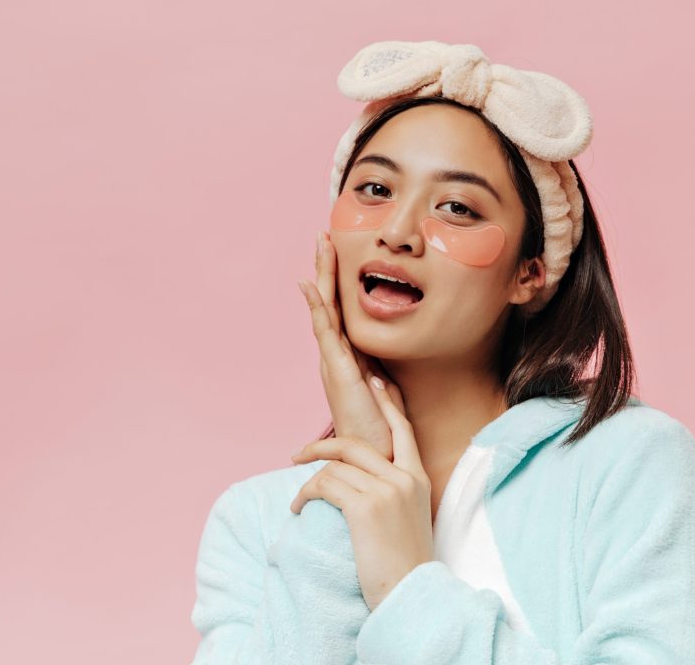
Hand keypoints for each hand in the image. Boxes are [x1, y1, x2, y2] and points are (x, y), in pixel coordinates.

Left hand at [288, 374, 433, 610]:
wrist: (411, 595)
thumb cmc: (404, 565)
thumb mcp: (408, 519)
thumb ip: (393, 493)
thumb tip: (359, 482)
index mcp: (418, 478)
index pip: (403, 430)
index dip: (388, 404)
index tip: (375, 381)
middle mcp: (405, 478)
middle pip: (355, 444)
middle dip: (320, 446)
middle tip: (297, 455)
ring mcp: (386, 491)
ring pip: (334, 468)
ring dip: (309, 483)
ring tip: (299, 503)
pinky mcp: (365, 507)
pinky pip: (325, 486)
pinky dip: (305, 495)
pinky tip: (299, 508)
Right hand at [297, 230, 397, 460]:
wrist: (374, 459)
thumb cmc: (381, 432)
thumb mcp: (385, 395)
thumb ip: (382, 378)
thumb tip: (383, 366)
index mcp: (348, 358)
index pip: (342, 311)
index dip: (338, 282)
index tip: (338, 252)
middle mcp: (336, 356)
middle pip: (329, 303)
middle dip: (326, 268)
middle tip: (324, 235)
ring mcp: (334, 361)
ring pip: (325, 309)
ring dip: (321, 275)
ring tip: (319, 245)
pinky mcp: (337, 370)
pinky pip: (325, 332)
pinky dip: (317, 306)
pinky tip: (309, 284)